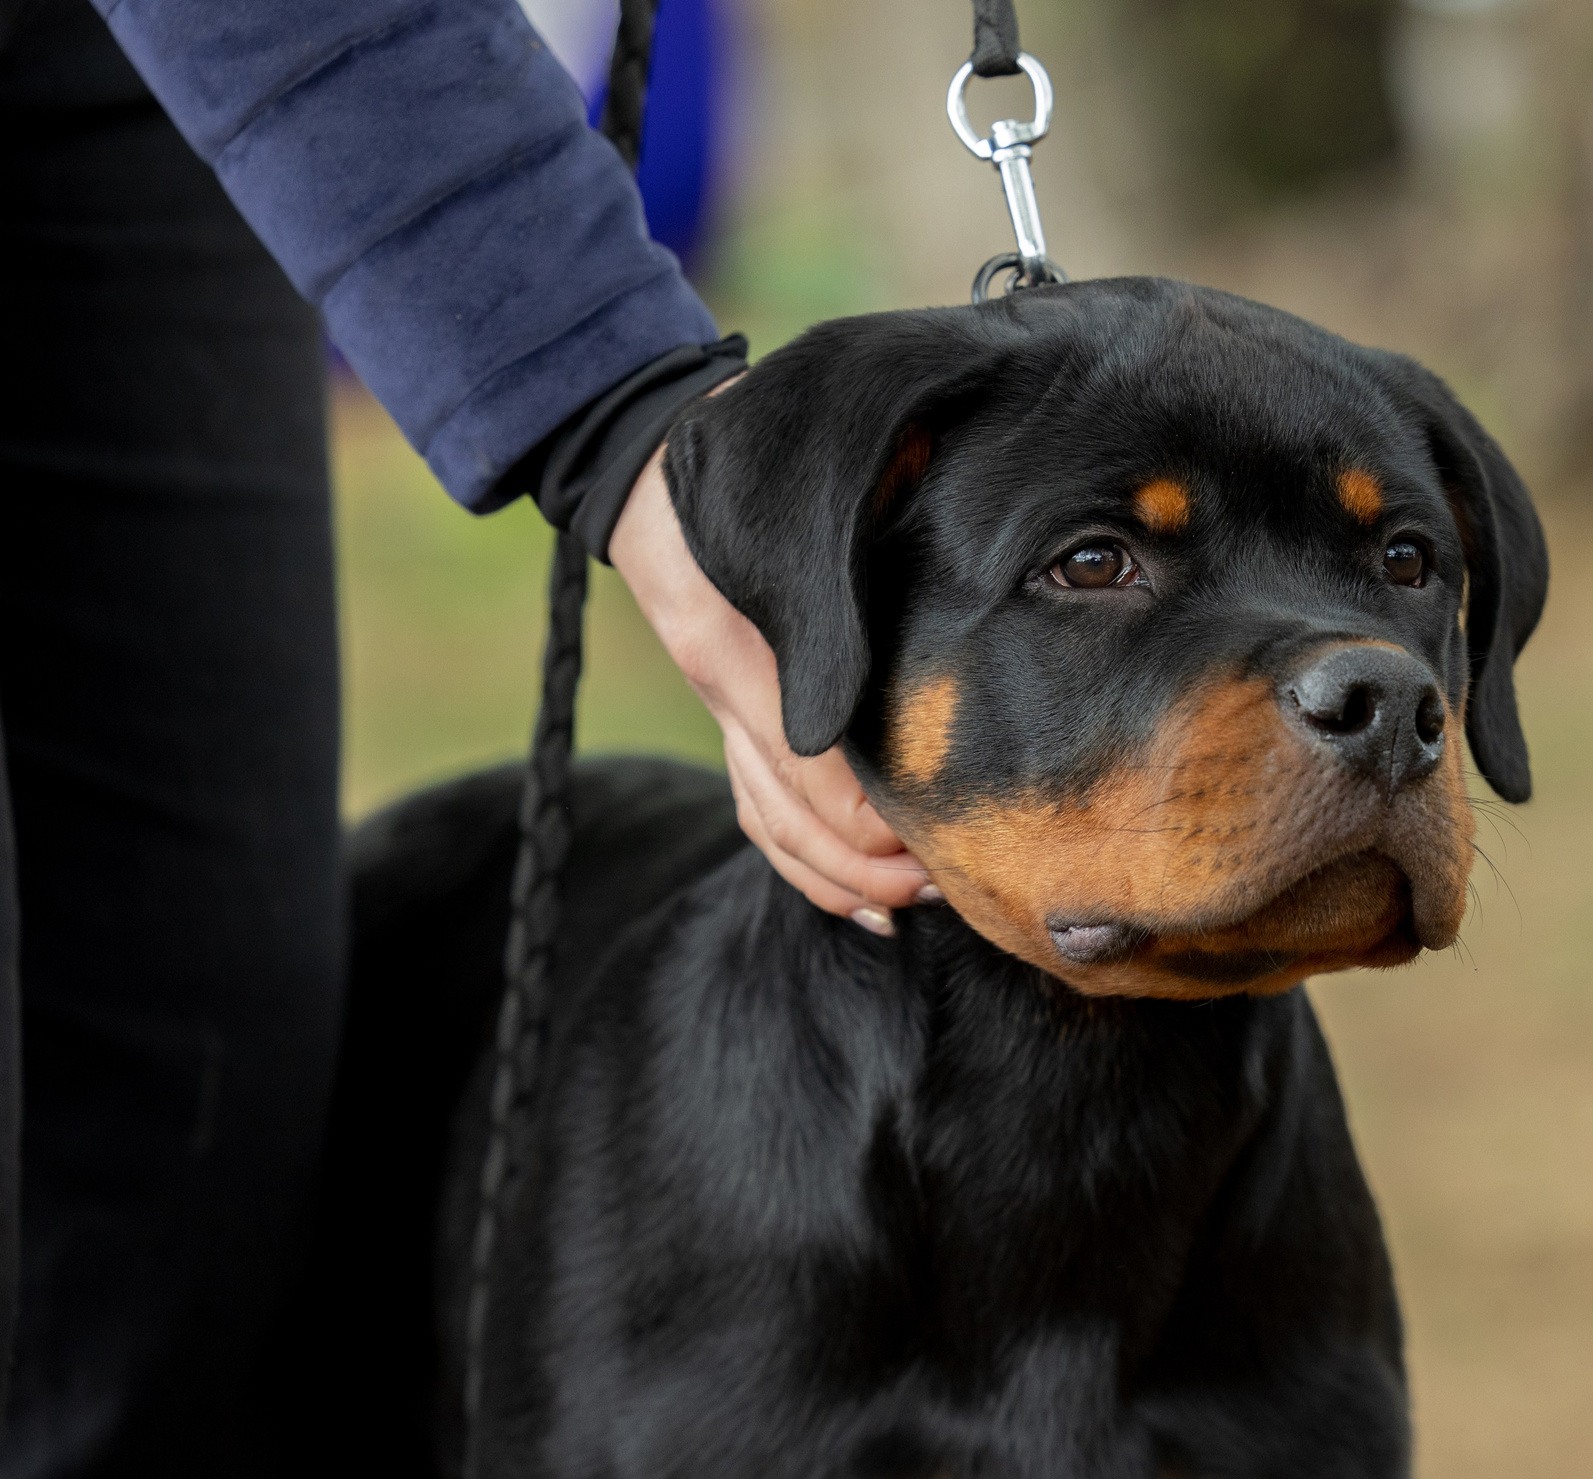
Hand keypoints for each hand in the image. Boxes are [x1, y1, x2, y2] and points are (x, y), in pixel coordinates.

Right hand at [608, 444, 932, 933]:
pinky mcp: (731, 714)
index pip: (803, 758)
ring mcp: (723, 706)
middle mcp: (726, 686)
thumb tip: (912, 540)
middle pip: (791, 813)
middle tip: (942, 881)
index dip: (866, 814)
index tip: (929, 838)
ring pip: (772, 824)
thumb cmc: (739, 461)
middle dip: (865, 864)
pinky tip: (861, 904)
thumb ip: (839, 544)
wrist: (650, 465)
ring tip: (910, 903)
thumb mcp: (788, 497)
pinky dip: (805, 866)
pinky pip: (758, 812)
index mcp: (736, 643)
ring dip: (840, 877)